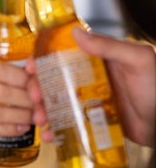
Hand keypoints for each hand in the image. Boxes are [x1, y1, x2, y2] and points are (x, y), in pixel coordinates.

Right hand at [26, 27, 155, 146]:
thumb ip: (109, 46)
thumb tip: (78, 33)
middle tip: (34, 98)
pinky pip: (68, 124)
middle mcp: (90, 78)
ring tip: (39, 119)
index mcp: (97, 59)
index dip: (43, 60)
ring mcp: (89, 101)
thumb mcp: (137, 61)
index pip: (64, 55)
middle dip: (38, 89)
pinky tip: (51, 135)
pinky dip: (56, 129)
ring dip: (43, 110)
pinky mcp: (91, 121)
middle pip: (54, 81)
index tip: (30, 68)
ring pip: (57, 103)